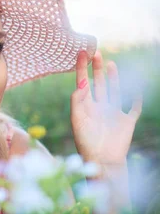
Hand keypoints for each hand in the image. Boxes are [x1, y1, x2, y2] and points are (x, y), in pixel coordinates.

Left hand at [70, 49, 142, 166]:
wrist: (103, 161)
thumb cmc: (87, 143)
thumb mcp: (78, 121)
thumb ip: (77, 102)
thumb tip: (80, 84)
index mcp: (86, 107)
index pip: (83, 83)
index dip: (81, 69)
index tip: (81, 53)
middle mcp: (99, 108)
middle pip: (98, 84)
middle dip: (97, 69)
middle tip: (95, 52)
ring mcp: (113, 114)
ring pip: (114, 91)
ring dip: (113, 78)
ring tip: (110, 63)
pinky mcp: (126, 122)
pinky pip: (133, 108)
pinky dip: (136, 99)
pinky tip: (136, 90)